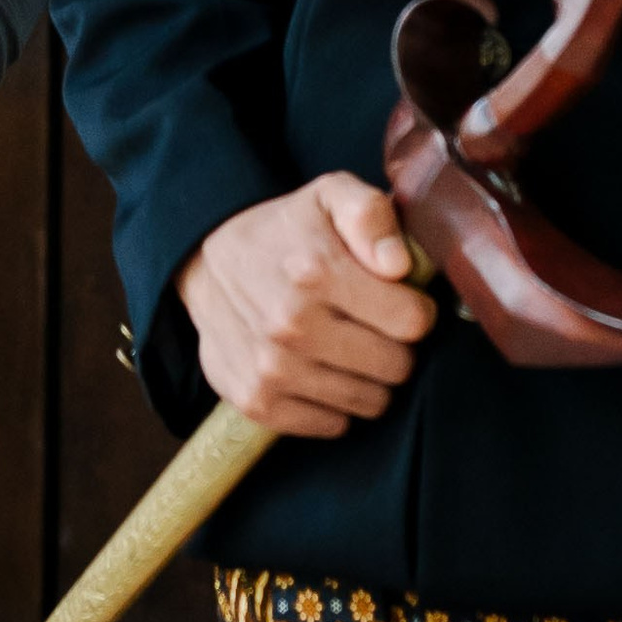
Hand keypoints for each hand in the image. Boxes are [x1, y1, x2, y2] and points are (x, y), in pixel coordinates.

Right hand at [175, 175, 434, 437]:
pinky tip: (321, 371)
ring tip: (348, 346)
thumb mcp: (328, 196)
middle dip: (396, 346)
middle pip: (396, 367)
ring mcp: (272, 369)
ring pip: (370, 402)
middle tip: (373, 326)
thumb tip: (399, 265)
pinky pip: (333, 426)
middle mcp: (292, 325)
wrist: (204, 266)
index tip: (400, 301)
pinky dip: (336, 405)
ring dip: (368, 378)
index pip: (413, 322)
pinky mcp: (257, 401)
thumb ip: (371, 215)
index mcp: (317, 271)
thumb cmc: (283, 233)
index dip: (416, 310)